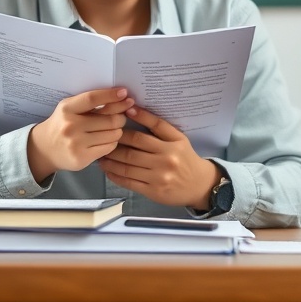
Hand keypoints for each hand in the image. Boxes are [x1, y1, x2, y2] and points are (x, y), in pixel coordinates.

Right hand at [27, 88, 133, 182]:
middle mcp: (70, 126)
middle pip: (110, 119)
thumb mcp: (71, 108)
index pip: (92, 99)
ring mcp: (76, 143)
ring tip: (112, 129)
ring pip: (113, 134)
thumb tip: (122, 95)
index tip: (125, 93)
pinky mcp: (82, 158)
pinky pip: (109, 147)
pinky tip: (106, 140)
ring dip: (118, 130)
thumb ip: (91, 102)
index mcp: (67, 109)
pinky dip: (112, 142)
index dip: (111, 95)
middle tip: (121, 117)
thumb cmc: (63, 124)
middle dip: (121, 117)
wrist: (44, 149)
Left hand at [97, 104, 218, 208]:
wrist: (199, 185)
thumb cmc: (185, 159)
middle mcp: (167, 158)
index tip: (122, 112)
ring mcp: (159, 176)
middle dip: (116, 140)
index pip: (153, 125)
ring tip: (101, 154)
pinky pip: (128, 181)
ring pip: (128, 164)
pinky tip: (107, 169)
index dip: (137, 117)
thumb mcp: (179, 140)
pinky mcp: (153, 190)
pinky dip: (115, 175)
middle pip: (135, 145)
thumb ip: (159, 127)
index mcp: (175, 142)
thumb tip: (132, 111)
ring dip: (110, 159)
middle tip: (103, 135)